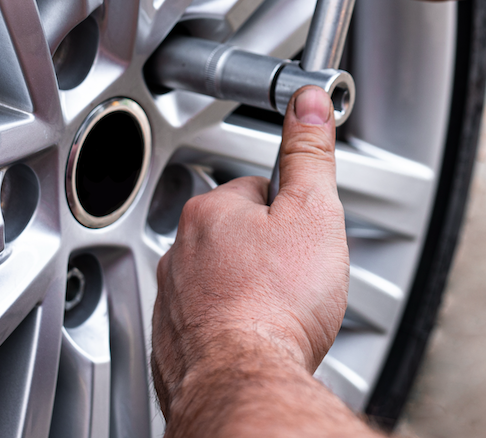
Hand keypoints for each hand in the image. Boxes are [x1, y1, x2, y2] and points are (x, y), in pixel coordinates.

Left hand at [151, 86, 349, 421]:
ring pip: (218, 282)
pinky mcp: (173, 347)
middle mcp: (179, 254)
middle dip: (267, 252)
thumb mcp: (313, 213)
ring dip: (247, 291)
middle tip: (298, 276)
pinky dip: (229, 330)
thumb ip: (310, 155)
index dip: (290, 210)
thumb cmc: (277, 306)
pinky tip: (257, 339)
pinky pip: (206, 326)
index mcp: (211, 213)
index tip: (304, 231)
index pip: (255, 190)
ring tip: (281, 311)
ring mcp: (173, 303)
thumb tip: (310, 104)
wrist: (247, 381)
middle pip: (235, 236)